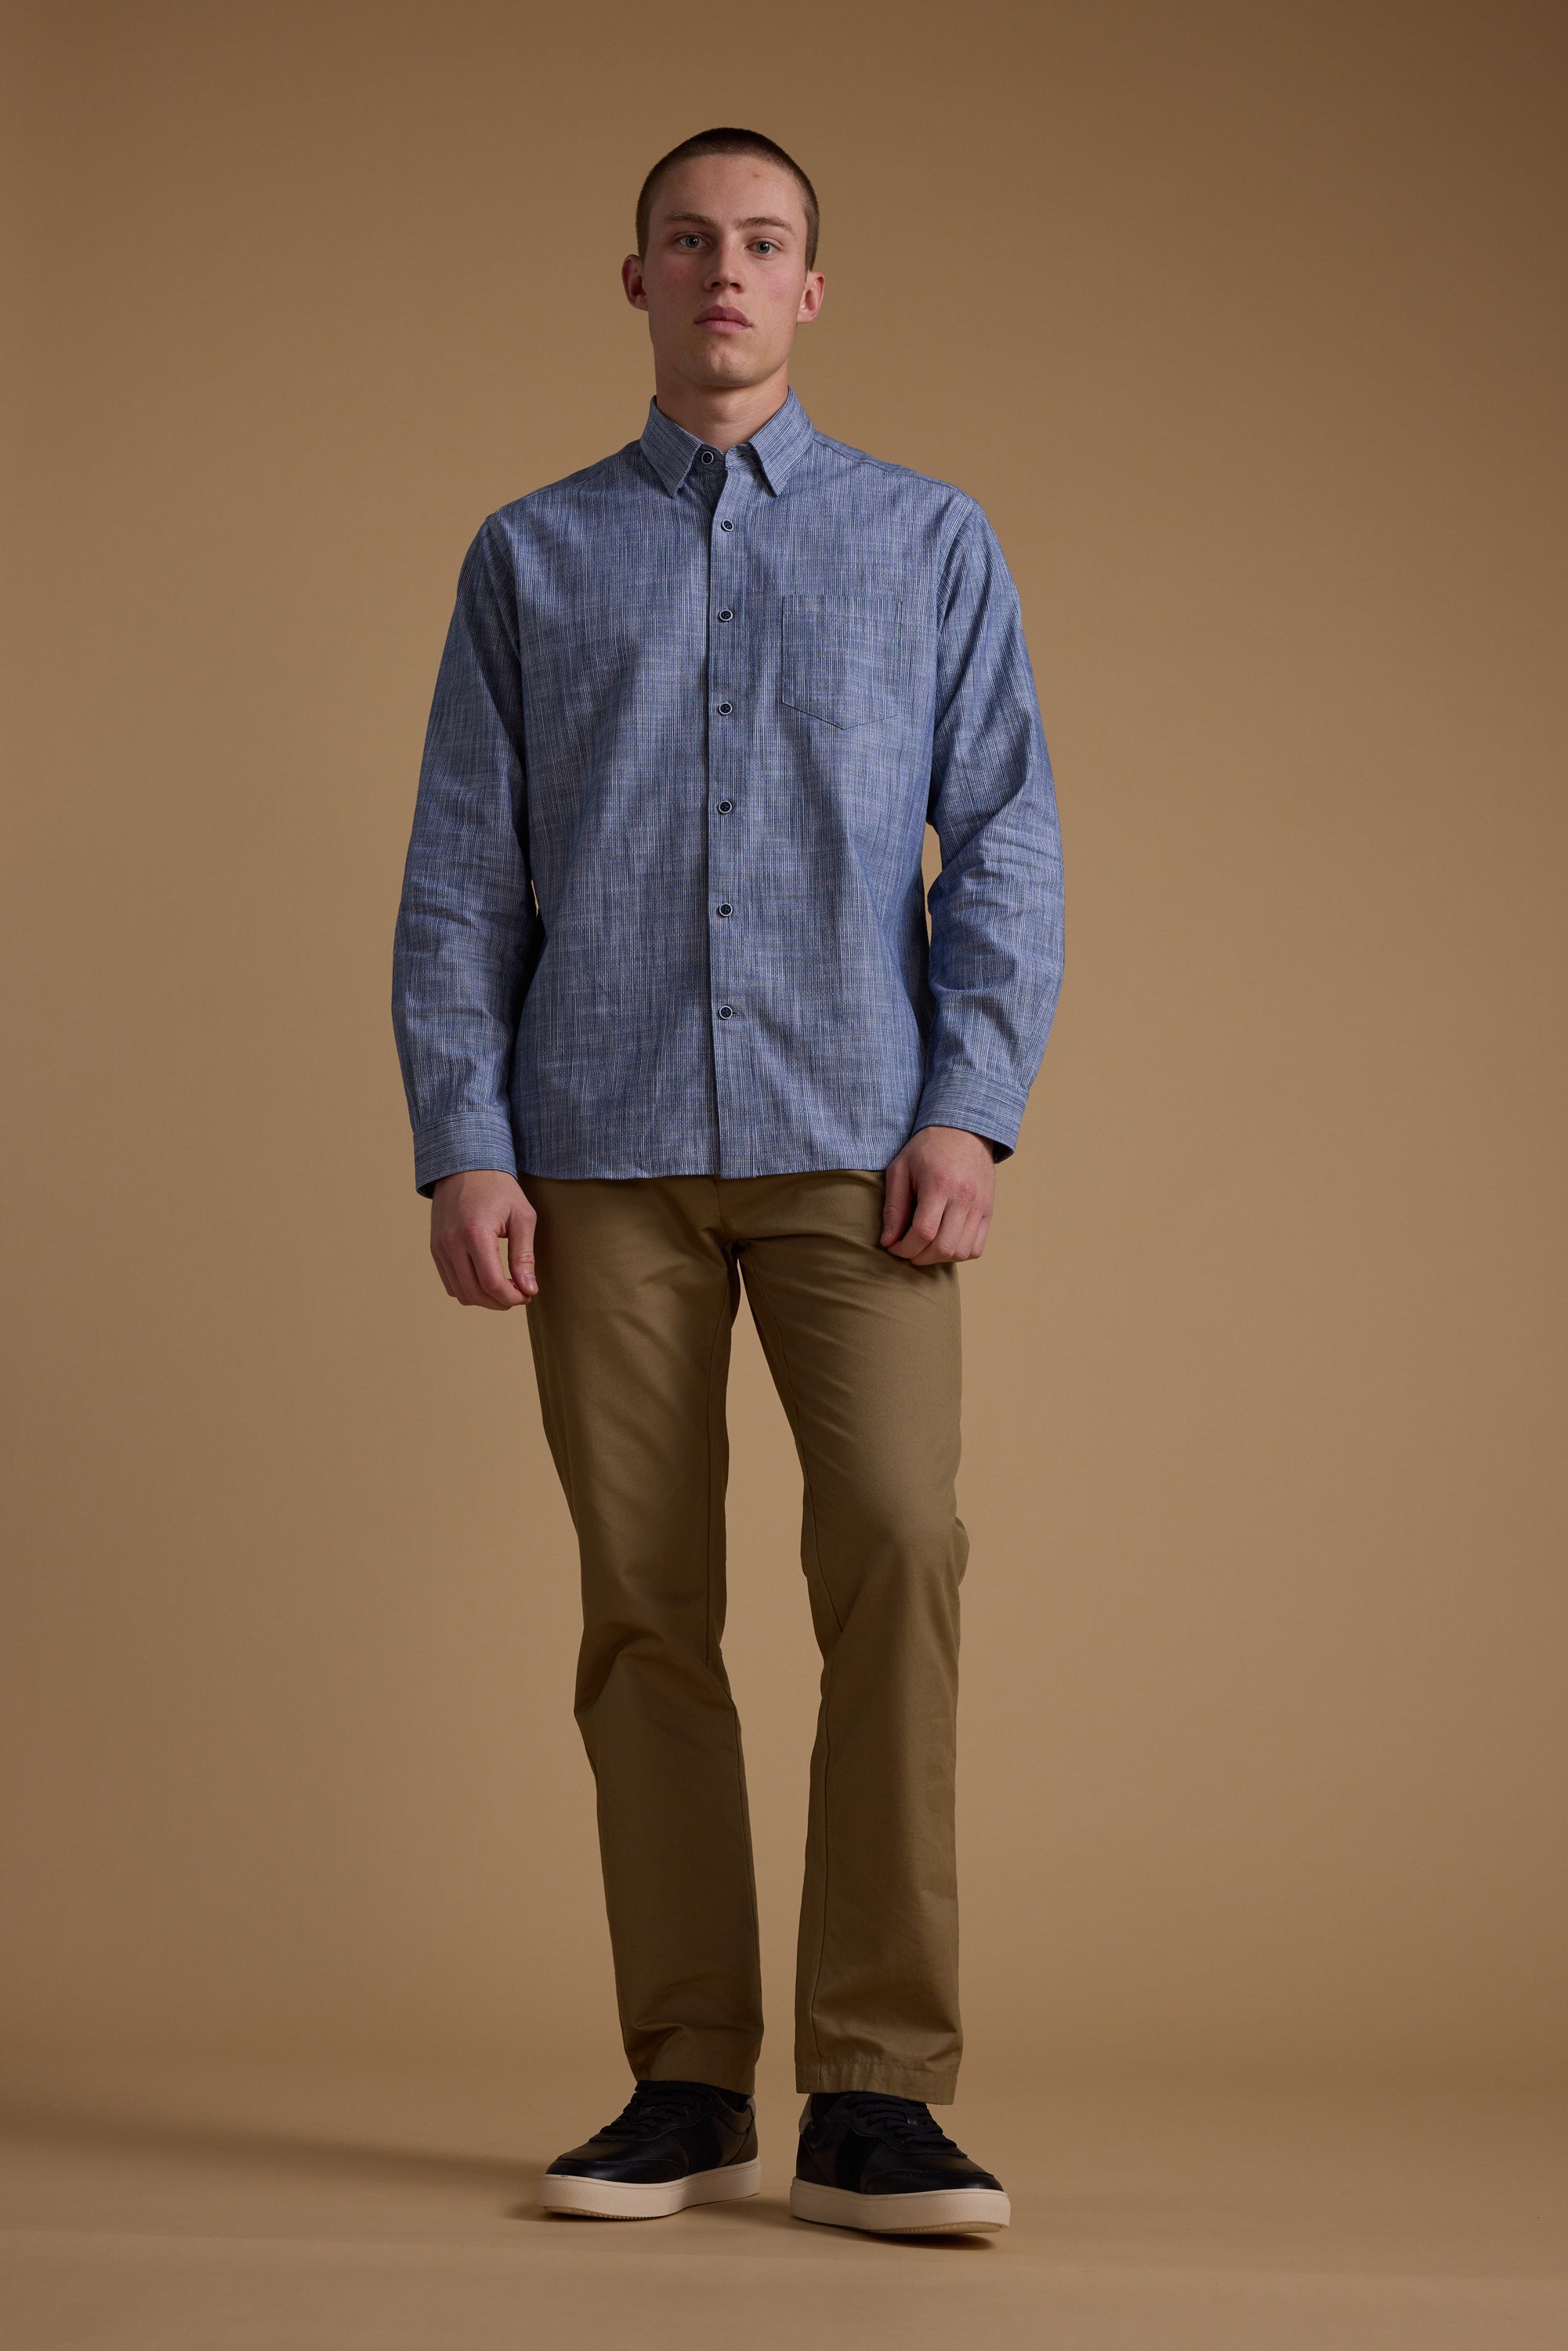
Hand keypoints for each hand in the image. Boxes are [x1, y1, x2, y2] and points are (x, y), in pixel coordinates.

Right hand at [430, 1170, 537, 1306]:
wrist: (465, 1166)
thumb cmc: (498, 1188)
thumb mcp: (522, 1217)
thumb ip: (524, 1255)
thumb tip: (529, 1289)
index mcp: (475, 1233)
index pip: (491, 1283)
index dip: (512, 1298)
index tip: (527, 1294)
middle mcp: (452, 1243)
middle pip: (474, 1294)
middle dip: (500, 1302)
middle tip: (519, 1294)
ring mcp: (439, 1247)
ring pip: (460, 1293)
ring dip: (484, 1299)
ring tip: (504, 1287)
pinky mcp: (435, 1249)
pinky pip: (450, 1283)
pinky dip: (469, 1289)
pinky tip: (486, 1278)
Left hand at [880, 1126, 995, 1264]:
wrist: (964, 1130)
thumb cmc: (927, 1148)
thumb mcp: (900, 1169)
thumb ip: (894, 1207)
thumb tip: (888, 1241)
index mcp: (939, 1185)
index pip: (923, 1232)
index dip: (904, 1248)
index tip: (893, 1247)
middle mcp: (964, 1197)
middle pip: (943, 1247)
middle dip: (919, 1257)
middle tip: (906, 1249)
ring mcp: (980, 1206)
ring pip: (961, 1252)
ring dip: (938, 1258)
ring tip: (924, 1247)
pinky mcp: (988, 1210)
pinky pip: (977, 1248)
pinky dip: (958, 1253)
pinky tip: (943, 1242)